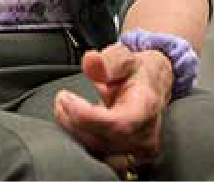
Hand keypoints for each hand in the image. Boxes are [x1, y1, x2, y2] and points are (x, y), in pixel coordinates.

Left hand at [53, 44, 173, 174]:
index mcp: (147, 106)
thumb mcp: (123, 57)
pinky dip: (83, 140)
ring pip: (99, 151)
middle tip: (61, 99)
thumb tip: (91, 61)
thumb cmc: (137, 72)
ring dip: (75, 130)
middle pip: (104, 139)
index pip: (118, 123)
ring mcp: (139, 149)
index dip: (87, 116)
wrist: (151, 86)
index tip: (66, 98)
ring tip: (65, 107)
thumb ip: (107, 61)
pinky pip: (100, 156)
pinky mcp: (130, 157)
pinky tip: (76, 124)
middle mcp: (146, 133)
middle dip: (75, 120)